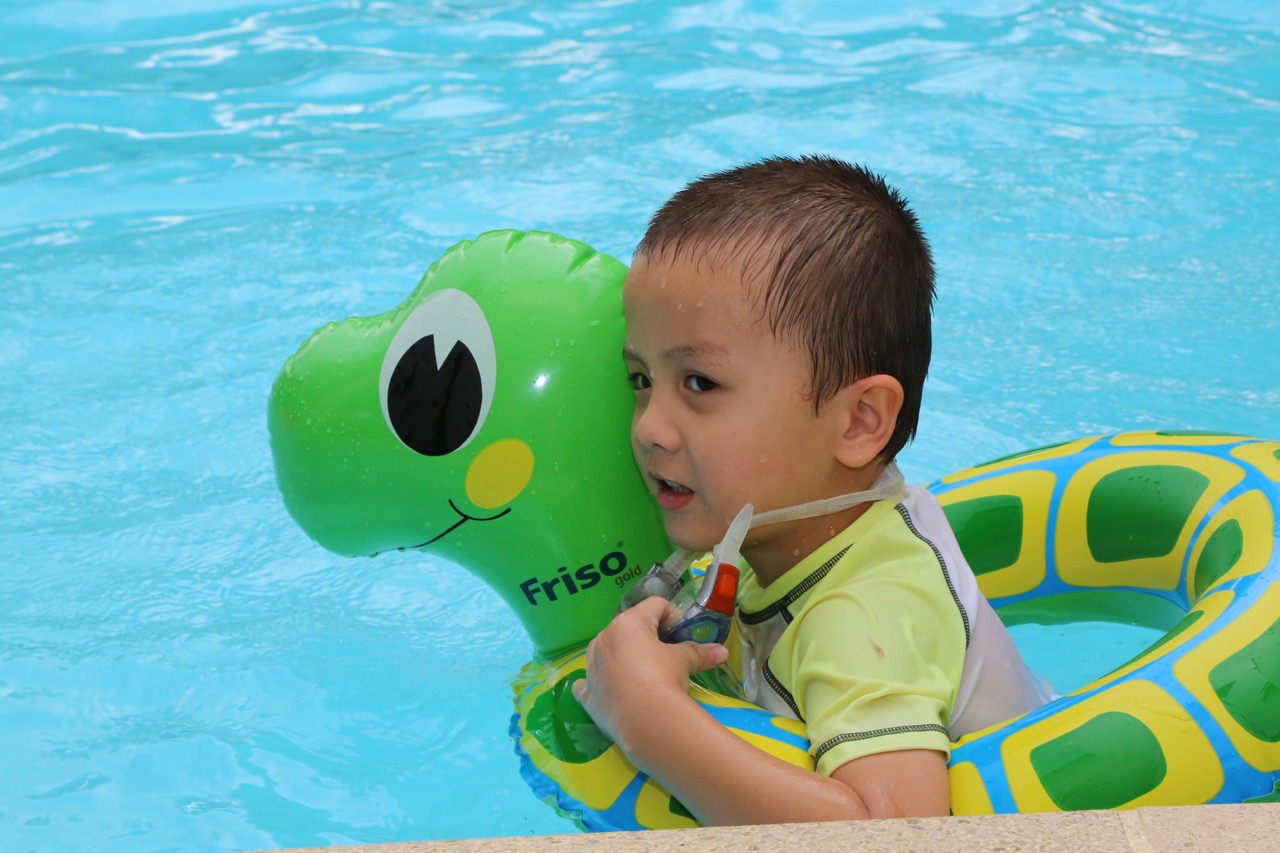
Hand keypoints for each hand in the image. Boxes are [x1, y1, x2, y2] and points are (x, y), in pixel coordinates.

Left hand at [572, 595, 728, 748]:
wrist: (645, 722)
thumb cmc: (664, 679)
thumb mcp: (684, 661)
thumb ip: (700, 652)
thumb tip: (723, 652)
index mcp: (627, 623)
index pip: (655, 605)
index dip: (674, 617)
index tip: (685, 636)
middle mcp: (604, 638)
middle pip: (630, 628)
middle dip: (650, 638)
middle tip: (670, 657)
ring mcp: (591, 666)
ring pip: (608, 651)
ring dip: (625, 657)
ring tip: (646, 676)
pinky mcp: (587, 693)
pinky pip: (589, 682)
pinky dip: (601, 683)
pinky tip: (613, 691)